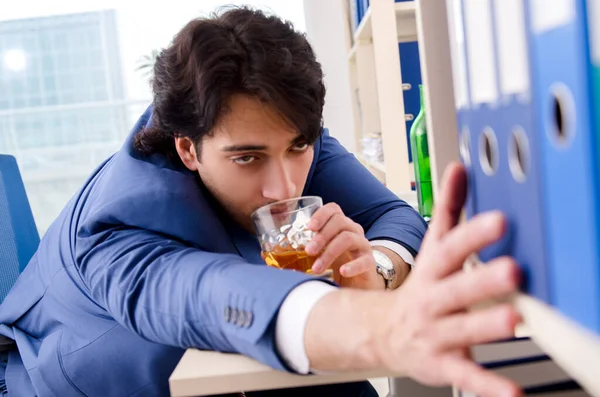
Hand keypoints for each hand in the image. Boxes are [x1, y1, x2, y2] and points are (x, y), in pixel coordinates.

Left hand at [304, 203, 382, 289]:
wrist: (359, 285)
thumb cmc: (337, 265)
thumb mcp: (322, 253)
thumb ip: (308, 247)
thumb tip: (281, 251)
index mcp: (341, 226)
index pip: (334, 210)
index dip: (321, 214)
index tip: (309, 227)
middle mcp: (354, 231)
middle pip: (340, 222)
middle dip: (321, 236)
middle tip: (308, 251)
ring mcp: (363, 246)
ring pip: (348, 239)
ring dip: (329, 253)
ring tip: (316, 268)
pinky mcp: (370, 263)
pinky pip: (364, 260)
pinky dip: (352, 265)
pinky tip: (342, 272)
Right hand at [374, 163, 521, 395]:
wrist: (383, 335)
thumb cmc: (420, 289)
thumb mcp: (431, 248)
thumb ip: (448, 209)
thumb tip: (459, 168)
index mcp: (432, 271)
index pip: (450, 249)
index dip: (473, 234)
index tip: (500, 220)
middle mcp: (431, 301)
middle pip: (455, 289)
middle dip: (482, 280)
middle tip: (512, 269)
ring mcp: (436, 334)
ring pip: (461, 331)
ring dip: (485, 327)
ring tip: (512, 320)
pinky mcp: (443, 365)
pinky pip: (466, 376)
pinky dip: (487, 387)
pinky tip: (511, 393)